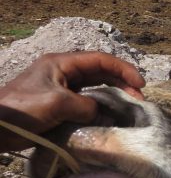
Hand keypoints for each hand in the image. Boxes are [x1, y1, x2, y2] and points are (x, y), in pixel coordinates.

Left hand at [0, 52, 145, 151]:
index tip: (140, 84)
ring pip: (95, 87)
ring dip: (113, 95)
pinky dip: (100, 107)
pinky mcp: (58, 104)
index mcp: (62, 63)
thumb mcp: (58, 104)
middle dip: (122, 83)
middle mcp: (63, 72)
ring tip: (128, 108)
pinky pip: (86, 102)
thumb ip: (87, 106)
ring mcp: (60, 88)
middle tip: (139, 99)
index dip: (124, 70)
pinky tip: (108, 117)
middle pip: (101, 72)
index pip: (100, 60)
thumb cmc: (22, 109)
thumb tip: (104, 114)